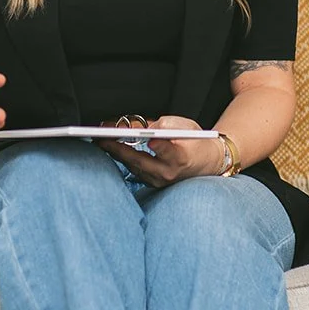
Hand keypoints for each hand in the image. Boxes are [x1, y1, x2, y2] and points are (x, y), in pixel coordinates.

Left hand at [97, 115, 225, 188]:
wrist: (207, 163)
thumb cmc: (197, 142)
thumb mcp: (186, 126)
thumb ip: (165, 125)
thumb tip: (144, 128)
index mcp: (182, 158)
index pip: (170, 152)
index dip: (161, 146)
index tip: (152, 139)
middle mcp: (170, 173)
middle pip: (141, 161)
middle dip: (119, 149)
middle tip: (102, 138)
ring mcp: (160, 181)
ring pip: (133, 166)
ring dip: (117, 154)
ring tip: (101, 142)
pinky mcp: (154, 184)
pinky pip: (135, 170)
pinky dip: (124, 159)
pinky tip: (112, 150)